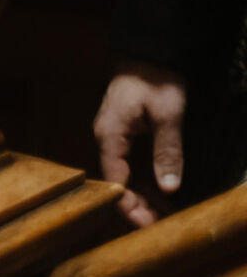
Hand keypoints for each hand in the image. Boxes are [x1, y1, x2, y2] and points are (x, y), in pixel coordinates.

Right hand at [92, 59, 186, 227]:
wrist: (151, 51)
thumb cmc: (156, 80)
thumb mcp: (168, 117)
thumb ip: (167, 153)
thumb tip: (170, 188)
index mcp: (110, 137)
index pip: (115, 182)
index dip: (129, 206)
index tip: (148, 225)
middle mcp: (107, 139)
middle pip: (119, 182)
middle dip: (138, 205)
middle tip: (161, 225)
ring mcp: (116, 136)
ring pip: (126, 174)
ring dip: (144, 194)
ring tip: (166, 214)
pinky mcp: (126, 132)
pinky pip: (132, 163)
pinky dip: (146, 179)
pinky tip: (163, 192)